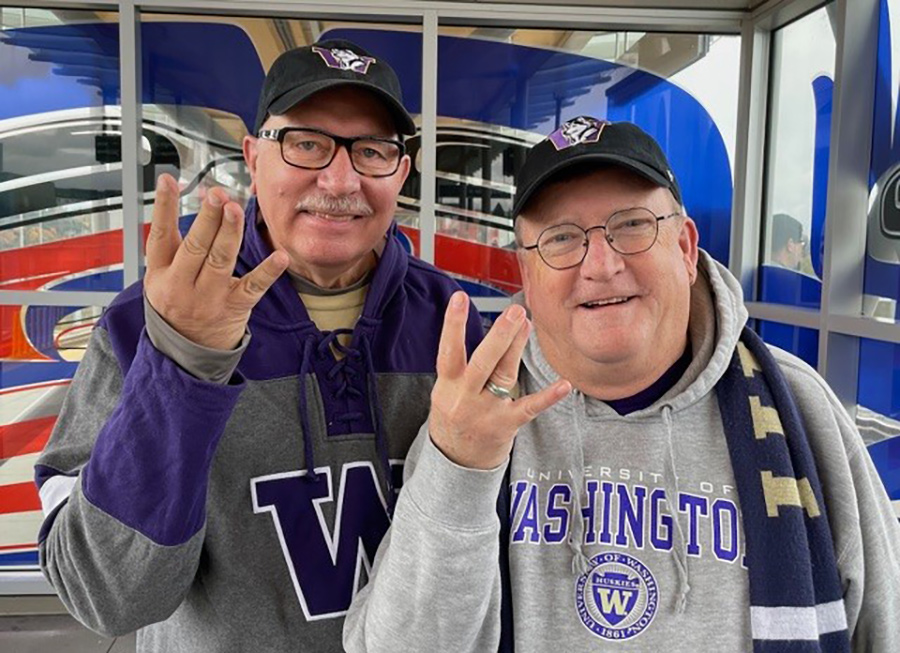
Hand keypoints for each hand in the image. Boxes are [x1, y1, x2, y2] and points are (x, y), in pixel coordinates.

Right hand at [144, 174, 289, 349]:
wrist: (186, 351)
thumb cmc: (177, 302)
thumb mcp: (161, 276)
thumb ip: (175, 241)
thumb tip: (199, 196)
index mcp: (161, 273)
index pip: (160, 235)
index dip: (163, 207)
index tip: (169, 180)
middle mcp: (183, 284)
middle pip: (195, 246)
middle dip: (207, 218)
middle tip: (217, 195)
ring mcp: (209, 297)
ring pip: (220, 261)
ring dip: (230, 234)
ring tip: (235, 209)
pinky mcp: (234, 307)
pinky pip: (253, 287)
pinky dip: (268, 272)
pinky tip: (280, 257)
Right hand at [429, 291, 570, 469]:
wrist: (455, 463)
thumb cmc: (455, 415)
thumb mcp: (447, 390)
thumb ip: (466, 364)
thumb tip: (499, 329)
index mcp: (447, 386)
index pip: (448, 351)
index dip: (451, 324)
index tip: (459, 297)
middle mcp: (464, 398)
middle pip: (482, 362)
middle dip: (498, 336)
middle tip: (514, 311)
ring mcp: (485, 413)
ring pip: (503, 376)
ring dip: (517, 348)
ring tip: (527, 322)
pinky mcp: (506, 426)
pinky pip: (529, 408)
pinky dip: (548, 397)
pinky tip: (564, 384)